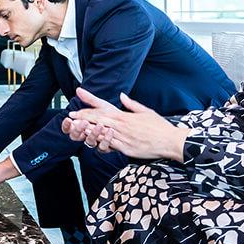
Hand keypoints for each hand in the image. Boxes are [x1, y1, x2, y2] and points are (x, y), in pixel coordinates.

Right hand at [61, 90, 121, 143]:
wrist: (129, 126)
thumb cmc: (114, 115)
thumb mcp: (101, 105)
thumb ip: (89, 99)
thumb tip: (78, 90)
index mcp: (83, 125)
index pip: (69, 127)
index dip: (67, 125)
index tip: (69, 119)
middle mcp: (88, 134)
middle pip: (75, 136)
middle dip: (78, 130)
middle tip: (83, 122)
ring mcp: (96, 141)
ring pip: (89, 142)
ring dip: (93, 133)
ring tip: (100, 125)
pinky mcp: (106, 147)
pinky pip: (102, 147)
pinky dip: (106, 140)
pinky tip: (110, 131)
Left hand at [65, 87, 186, 161]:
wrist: (171, 141)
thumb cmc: (160, 127)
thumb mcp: (146, 111)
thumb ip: (131, 104)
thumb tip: (122, 95)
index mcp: (125, 115)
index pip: (103, 107)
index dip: (90, 102)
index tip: (79, 94)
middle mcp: (122, 125)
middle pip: (98, 118)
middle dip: (83, 116)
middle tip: (72, 114)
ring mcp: (123, 137)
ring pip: (100, 131)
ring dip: (87, 128)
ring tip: (75, 126)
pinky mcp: (125, 149)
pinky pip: (109, 145)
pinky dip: (98, 141)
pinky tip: (90, 140)